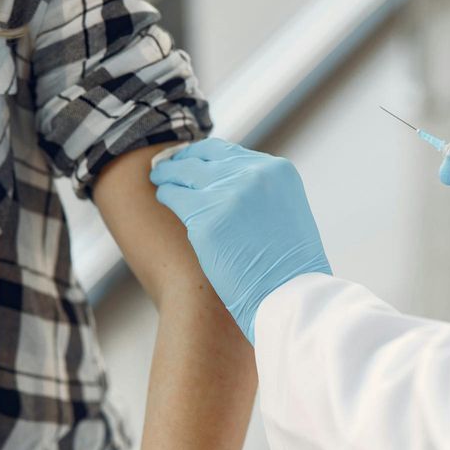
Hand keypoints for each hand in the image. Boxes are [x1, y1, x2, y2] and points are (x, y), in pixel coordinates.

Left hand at [151, 139, 330, 344]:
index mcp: (278, 171)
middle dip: (183, 162)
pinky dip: (166, 194)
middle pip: (203, 158)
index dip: (204, 155)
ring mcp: (228, 195)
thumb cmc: (289, 267)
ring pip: (184, 173)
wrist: (290, 297)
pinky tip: (162, 197)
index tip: (191, 161)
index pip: (228, 152)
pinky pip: (174, 196)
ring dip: (169, 175)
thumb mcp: (286, 212)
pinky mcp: (206, 219)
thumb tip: (227, 183)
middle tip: (167, 167)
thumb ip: (261, 192)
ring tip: (160, 179)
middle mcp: (254, 175)